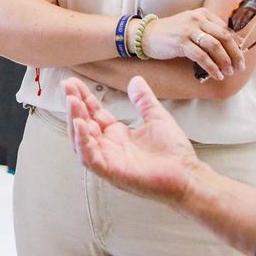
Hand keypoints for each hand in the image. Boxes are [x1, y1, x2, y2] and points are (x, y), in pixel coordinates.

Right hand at [65, 75, 202, 205]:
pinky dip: (83, 142)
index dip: (83, 98)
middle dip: (73, 105)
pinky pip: (90, 158)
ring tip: (71, 101)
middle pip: (83, 125)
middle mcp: (108, 147)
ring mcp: (108, 160)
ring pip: (81, 141)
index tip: (74, 82)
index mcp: (116, 135)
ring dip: (74, 121)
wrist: (188, 175)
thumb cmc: (174, 153)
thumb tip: (136, 80)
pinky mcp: (111, 172)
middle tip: (67, 87)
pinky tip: (80, 125)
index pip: (93, 114)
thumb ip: (144, 100)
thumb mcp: (157, 118)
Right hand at [143, 7, 243, 78]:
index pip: (226, 29)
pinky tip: (216, 75)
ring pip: (215, 46)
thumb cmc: (172, 33)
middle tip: (240, 67)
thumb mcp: (193, 27)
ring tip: (229, 72)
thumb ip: (211, 32)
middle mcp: (197, 19)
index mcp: (203, 14)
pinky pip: (201, 56)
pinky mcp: (181, 42)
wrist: (147, 35)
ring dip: (225, 61)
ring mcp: (188, 30)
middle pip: (224, 37)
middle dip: (235, 54)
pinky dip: (212, 67)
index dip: (236, 44)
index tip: (241, 56)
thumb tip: (236, 42)